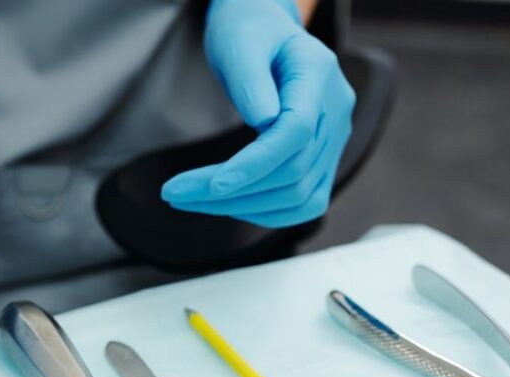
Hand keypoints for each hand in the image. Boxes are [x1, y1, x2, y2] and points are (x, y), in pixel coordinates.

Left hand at [161, 0, 354, 227]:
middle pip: (292, 171)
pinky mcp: (322, 162)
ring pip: (297, 196)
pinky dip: (263, 212)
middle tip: (174, 193)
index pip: (295, 134)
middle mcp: (335, 112)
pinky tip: (224, 204)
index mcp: (319, 76)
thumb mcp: (240, 42)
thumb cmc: (247, 32)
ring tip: (189, 198)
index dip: (255, 165)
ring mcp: (334, 141)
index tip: (212, 185)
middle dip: (230, 192)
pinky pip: (302, 203)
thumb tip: (264, 121)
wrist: (263, 34)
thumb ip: (251, 79)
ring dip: (240, 207)